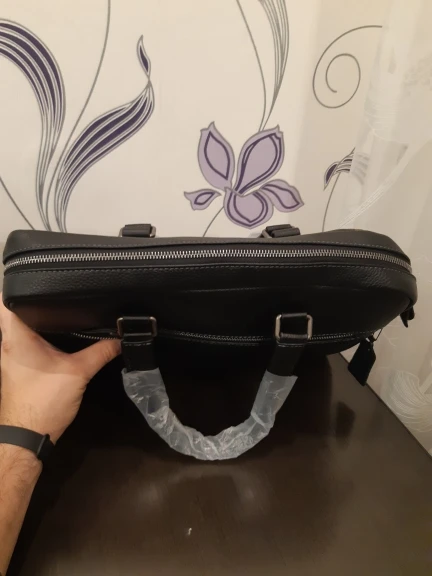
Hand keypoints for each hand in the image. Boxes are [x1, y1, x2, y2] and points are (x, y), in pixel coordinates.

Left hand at [0, 296, 120, 441]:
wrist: (27, 437)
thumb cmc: (45, 400)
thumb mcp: (78, 372)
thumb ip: (100, 352)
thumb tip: (120, 338)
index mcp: (15, 337)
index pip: (6, 302)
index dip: (19, 286)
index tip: (41, 277)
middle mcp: (8, 343)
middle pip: (15, 312)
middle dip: (35, 299)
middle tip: (59, 287)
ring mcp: (11, 357)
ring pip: (21, 328)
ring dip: (37, 318)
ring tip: (62, 304)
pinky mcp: (19, 368)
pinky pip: (27, 342)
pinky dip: (40, 335)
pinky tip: (59, 334)